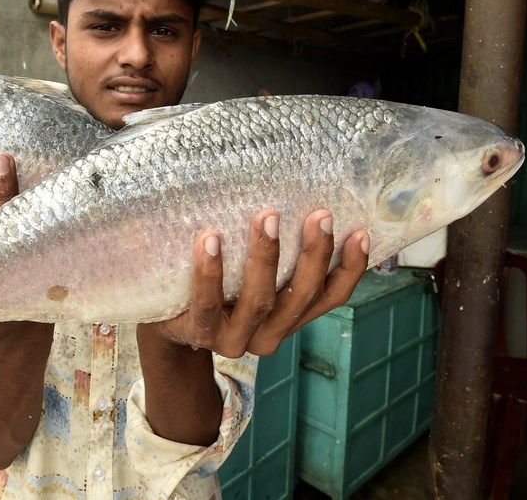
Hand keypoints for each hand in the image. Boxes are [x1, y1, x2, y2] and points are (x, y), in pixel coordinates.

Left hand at [140, 209, 369, 357]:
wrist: (166, 324)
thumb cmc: (217, 285)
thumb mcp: (250, 273)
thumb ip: (278, 253)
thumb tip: (300, 188)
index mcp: (289, 317)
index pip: (330, 296)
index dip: (350, 269)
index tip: (361, 232)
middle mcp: (268, 333)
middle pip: (301, 296)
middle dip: (314, 255)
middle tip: (320, 215)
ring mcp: (233, 337)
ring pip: (259, 300)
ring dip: (266, 257)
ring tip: (268, 216)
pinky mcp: (198, 332)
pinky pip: (206, 302)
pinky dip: (210, 271)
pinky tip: (210, 238)